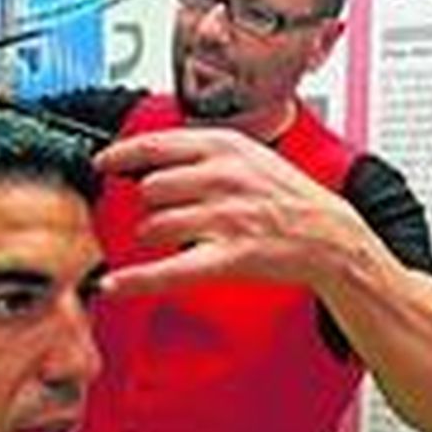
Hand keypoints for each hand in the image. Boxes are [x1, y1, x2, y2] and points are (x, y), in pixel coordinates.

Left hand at [93, 127, 361, 295]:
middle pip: (150, 188)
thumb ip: (200, 151)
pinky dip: (136, 280)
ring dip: (155, 235)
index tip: (103, 163)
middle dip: (151, 204)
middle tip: (168, 211)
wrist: (328, 233)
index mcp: (225, 147)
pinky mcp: (229, 256)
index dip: (121, 155)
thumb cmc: (286, 195)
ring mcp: (225, 218)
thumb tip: (150, 156)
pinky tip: (115, 285)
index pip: (156, 145)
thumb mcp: (249, 154)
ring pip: (155, 225)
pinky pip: (169, 270)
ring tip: (178, 237)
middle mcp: (222, 178)